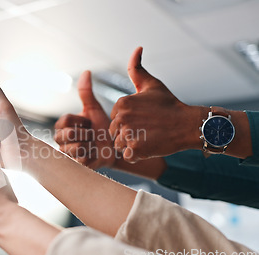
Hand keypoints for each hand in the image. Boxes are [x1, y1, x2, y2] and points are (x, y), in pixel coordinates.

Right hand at [54, 70, 116, 169]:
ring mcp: (67, 154)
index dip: (81, 120)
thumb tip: (86, 72)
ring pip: (76, 148)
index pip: (65, 120)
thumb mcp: (94, 109)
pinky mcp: (76, 166)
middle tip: (93, 134)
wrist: (115, 147)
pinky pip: (82, 159)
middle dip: (85, 133)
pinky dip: (93, 155)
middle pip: (68, 135)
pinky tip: (96, 153)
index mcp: (63, 125)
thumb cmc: (102, 127)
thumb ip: (86, 93)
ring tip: (95, 144)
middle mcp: (61, 140)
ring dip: (90, 144)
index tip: (89, 122)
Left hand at [109, 47, 205, 162]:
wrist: (188, 125)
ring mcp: (128, 134)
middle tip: (146, 130)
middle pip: (114, 132)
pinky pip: (127, 156)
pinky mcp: (135, 150)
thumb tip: (137, 48)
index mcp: (122, 103)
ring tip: (147, 137)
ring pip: (119, 145)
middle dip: (127, 134)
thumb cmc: (169, 105)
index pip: (114, 117)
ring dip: (131, 145)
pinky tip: (149, 147)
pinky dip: (137, 155)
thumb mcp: (152, 85)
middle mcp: (122, 118)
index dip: (128, 121)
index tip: (143, 118)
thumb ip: (137, 69)